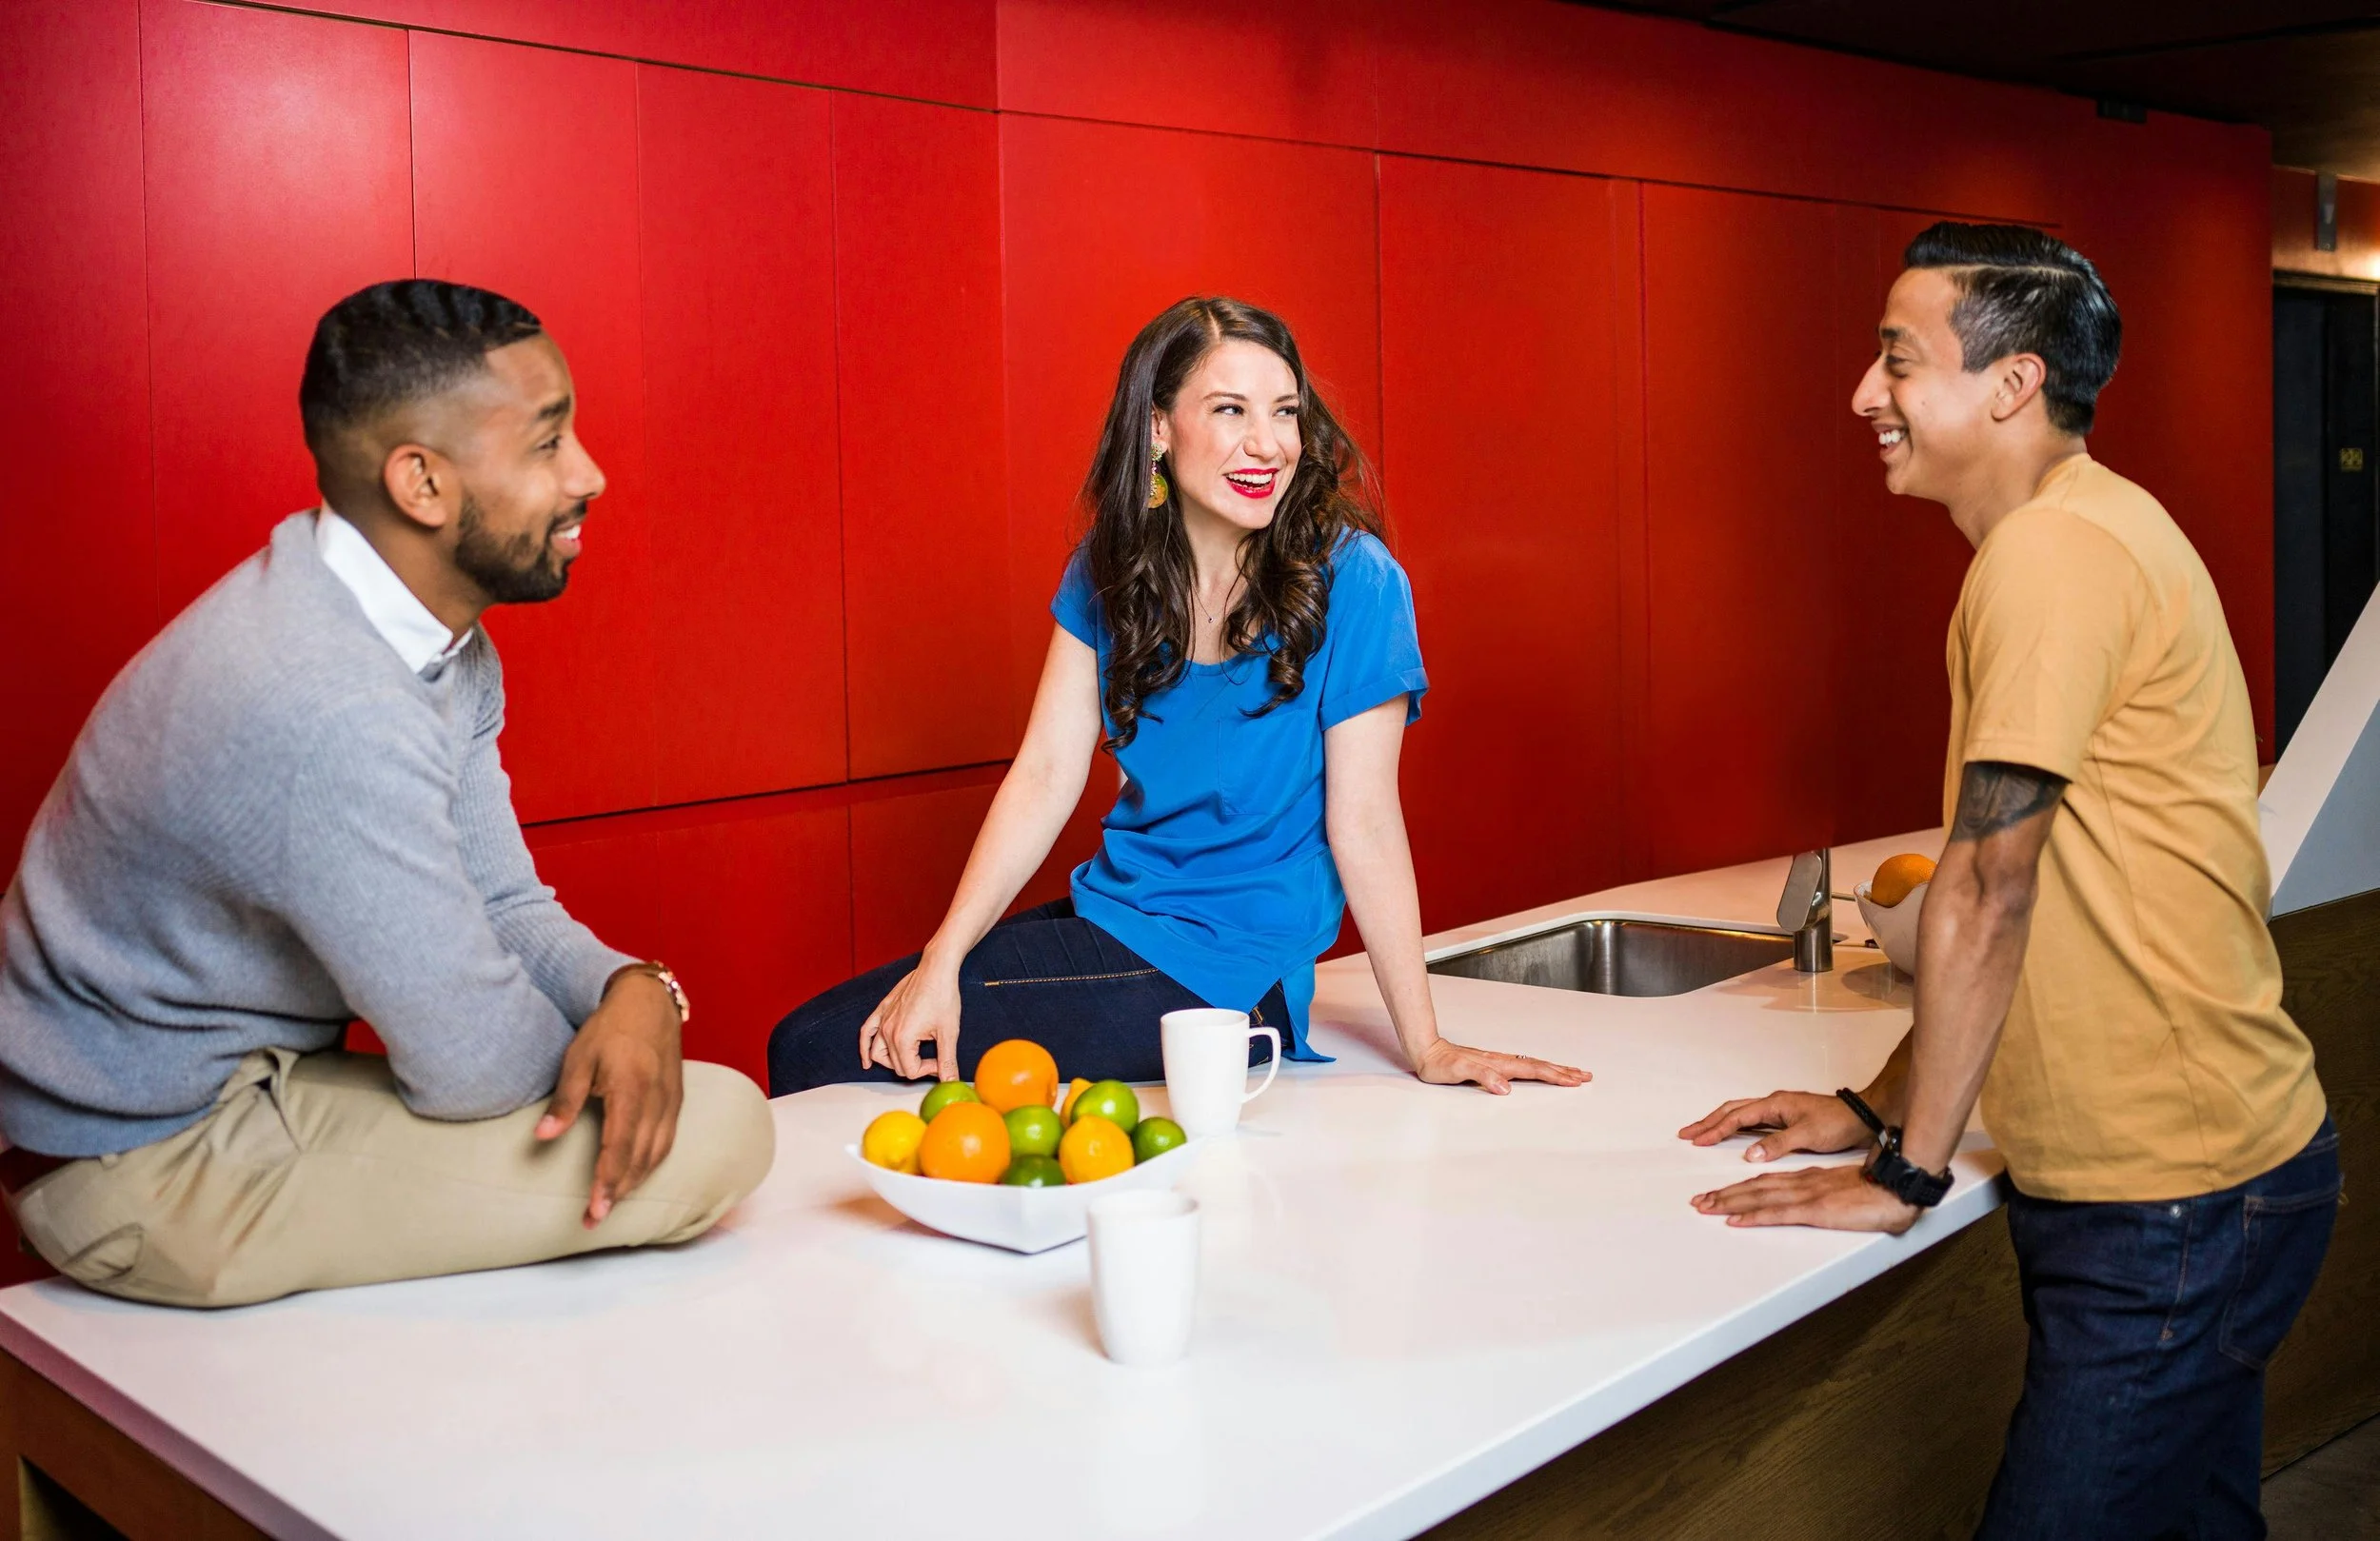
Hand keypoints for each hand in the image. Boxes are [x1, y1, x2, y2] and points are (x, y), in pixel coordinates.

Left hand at [536, 970, 684, 1227]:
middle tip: (595, 1218)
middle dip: (618, 1192)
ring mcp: (671, 1102)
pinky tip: (636, 1175)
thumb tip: (542, 1135)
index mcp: (631, 1090)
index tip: (594, 1210)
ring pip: (657, 1155)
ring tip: (611, 1202)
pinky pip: (667, 1142)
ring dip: (635, 1183)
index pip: (619, 1148)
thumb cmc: (609, 1029)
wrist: (649, 1003)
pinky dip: (651, 1165)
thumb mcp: (579, 1058)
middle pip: (640, 1159)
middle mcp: (656, 1101)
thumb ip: (565, 1100)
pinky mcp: (676, 1101)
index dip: (606, 1182)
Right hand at [858, 964, 962, 1080]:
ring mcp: (882, 1020)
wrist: (937, 969)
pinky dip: (864, 1047)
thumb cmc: (943, 995)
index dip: (928, 1070)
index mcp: (902, 1039)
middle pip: (896, 1065)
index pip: (910, 1071)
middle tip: (935, 1058)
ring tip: (908, 1063)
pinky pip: (866, 1032)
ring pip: (878, 1053)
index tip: (941, 1059)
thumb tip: (951, 1082)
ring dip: (891, 1062)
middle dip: (915, 1066)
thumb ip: (947, 1061)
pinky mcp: (882, 1010)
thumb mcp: (949, 1032)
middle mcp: (887, 1031)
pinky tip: (866, 1060)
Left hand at [1411, 1037, 1589, 1094]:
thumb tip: (1506, 1088)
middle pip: (1539, 1066)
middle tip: (1585, 1075)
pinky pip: (1523, 1066)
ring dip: (1555, 1068)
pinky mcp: (1493, 1064)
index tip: (1574, 1080)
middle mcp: (1502, 1061)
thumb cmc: (1440, 1064)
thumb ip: (1483, 1077)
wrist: (1427, 1052)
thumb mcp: (1459, 1071)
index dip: (1555, 1076)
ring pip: (1533, 1064)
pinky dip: (1538, 1068)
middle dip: (1563, 1071)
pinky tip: (1541, 1070)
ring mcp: (1498, 1061)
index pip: (1533, 1071)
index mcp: (1499, 1064)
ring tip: (1572, 1072)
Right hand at [1677, 1089, 1870, 1161]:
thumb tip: (1748, 1154)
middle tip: (1687, 1134)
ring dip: (1719, 1123)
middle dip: (1708, 1122)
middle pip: (1732, 1111)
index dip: (1716, 1130)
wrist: (1862, 1117)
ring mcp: (1779, 1109)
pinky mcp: (1785, 1117)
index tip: (1697, 1140)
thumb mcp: (1807, 1136)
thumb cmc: (1838, 1123)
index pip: (1737, 1118)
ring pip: (1741, 1114)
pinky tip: (1732, 1133)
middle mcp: (1773, 1104)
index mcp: (1775, 1104)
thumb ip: (1776, 1144)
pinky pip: (1752, 1120)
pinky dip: (1736, 1126)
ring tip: (1701, 1132)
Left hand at [1690, 1162, 1919, 1232]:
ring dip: (1729, 1202)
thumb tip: (1817, 1205)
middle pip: (1755, 1187)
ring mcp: (1807, 1195)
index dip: (1741, 1187)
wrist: (1899, 1188)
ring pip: (1759, 1197)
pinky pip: (1777, 1213)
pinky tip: (1735, 1220)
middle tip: (1699, 1202)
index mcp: (1810, 1179)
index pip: (1767, 1181)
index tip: (1720, 1194)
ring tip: (1706, 1207)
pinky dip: (1752, 1215)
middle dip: (1725, 1194)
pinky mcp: (1815, 1210)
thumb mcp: (1846, 1191)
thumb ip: (1828, 1195)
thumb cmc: (1880, 1191)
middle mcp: (1802, 1183)